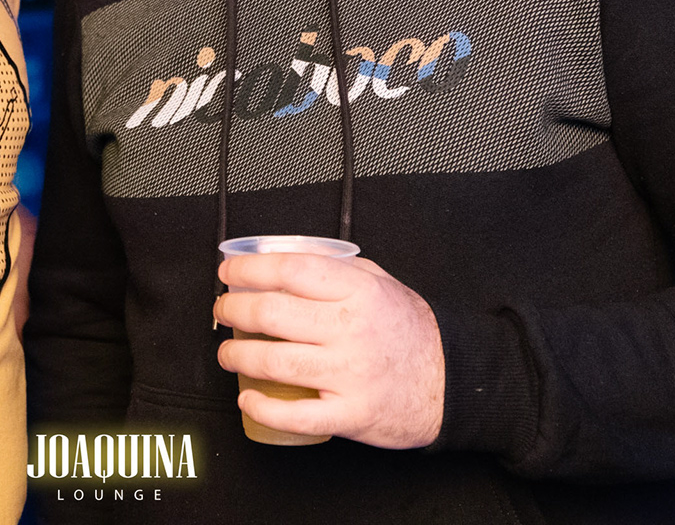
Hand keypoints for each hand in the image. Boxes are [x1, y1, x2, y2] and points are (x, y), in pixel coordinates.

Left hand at [214, 254, 444, 448]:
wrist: (451, 381)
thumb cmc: (410, 331)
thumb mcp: (379, 284)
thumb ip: (335, 270)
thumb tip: (282, 259)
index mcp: (358, 292)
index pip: (289, 271)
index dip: (249, 269)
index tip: (229, 272)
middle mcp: (351, 330)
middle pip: (271, 314)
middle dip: (233, 310)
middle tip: (224, 310)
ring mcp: (350, 374)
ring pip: (274, 362)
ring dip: (237, 357)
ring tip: (228, 354)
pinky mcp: (350, 414)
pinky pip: (294, 415)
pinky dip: (262, 407)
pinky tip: (248, 397)